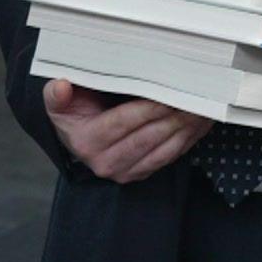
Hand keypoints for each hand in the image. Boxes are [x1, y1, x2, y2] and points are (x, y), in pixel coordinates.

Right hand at [43, 79, 211, 182]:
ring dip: (187, 130)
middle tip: (196, 97)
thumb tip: (61, 87)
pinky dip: (188, 140)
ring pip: (163, 150)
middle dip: (175, 117)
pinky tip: (200, 123)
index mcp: (87, 141)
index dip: (148, 108)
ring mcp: (124, 172)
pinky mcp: (139, 174)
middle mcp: (105, 162)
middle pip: (149, 137)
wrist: (74, 136)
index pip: (124, 122)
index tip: (169, 94)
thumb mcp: (58, 101)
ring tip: (203, 108)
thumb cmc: (72, 111)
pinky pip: (169, 157)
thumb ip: (57, 94)